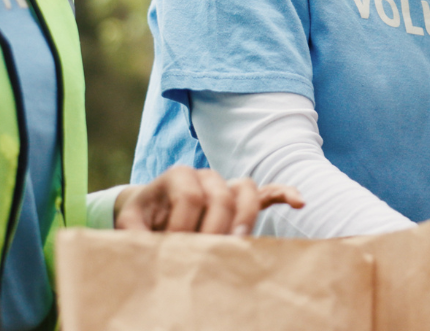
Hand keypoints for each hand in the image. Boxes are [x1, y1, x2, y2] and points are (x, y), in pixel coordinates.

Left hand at [114, 166, 303, 234]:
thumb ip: (133, 232)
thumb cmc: (143, 220)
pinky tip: (299, 203)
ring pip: (245, 190)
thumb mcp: (130, 223)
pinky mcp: (241, 200)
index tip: (175, 249)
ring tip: (238, 242)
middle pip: (221, 194)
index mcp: (178, 176)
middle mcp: (206, 175)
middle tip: (206, 253)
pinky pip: (268, 192)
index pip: (190, 195)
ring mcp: (226, 186)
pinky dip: (283, 194)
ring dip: (244, 216)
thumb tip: (142, 246)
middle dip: (215, 227)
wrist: (153, 212)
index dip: (184, 223)